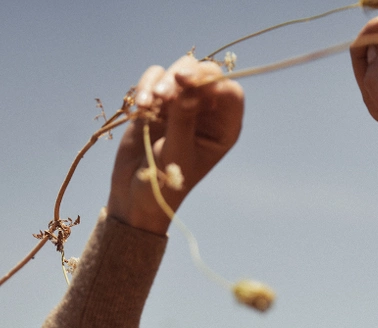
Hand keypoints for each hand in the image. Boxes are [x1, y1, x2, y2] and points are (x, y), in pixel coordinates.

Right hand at [107, 56, 243, 234]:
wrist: (136, 195)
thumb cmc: (165, 185)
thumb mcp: (176, 155)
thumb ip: (183, 121)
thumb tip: (188, 88)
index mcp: (224, 129)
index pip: (229, 92)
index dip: (210, 81)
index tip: (185, 83)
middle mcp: (208, 113)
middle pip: (205, 74)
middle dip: (183, 76)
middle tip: (163, 94)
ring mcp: (183, 104)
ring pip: (179, 70)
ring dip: (161, 81)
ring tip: (147, 104)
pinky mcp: (159, 101)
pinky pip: (155, 77)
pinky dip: (146, 86)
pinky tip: (140, 107)